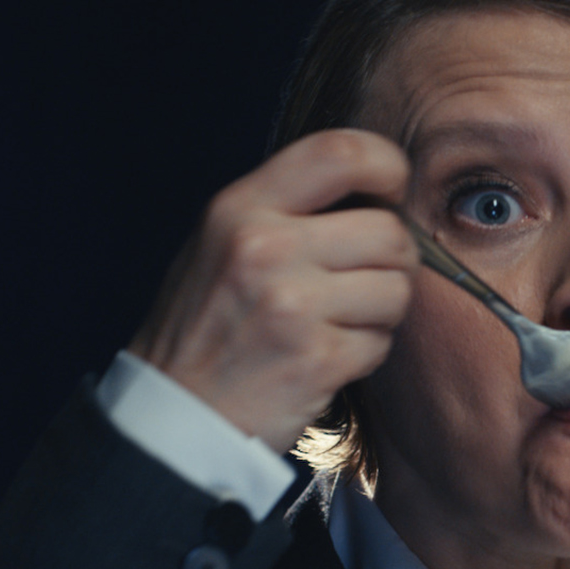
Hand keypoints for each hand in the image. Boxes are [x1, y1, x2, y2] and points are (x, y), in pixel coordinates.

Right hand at [130, 129, 415, 452]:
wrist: (173, 416)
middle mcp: (265, 248)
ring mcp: (292, 305)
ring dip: (380, 312)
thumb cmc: (205, 327)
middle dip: (391, 261)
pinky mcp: (316, 359)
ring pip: (396, 289)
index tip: (392, 189)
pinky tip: (324, 358)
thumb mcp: (221, 243)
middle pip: (388, 232)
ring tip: (334, 323)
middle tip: (362, 282)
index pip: (338, 152)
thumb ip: (287, 209)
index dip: (385, 165)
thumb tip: (377, 191)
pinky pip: (381, 343)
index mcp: (240, 209)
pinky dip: (363, 354)